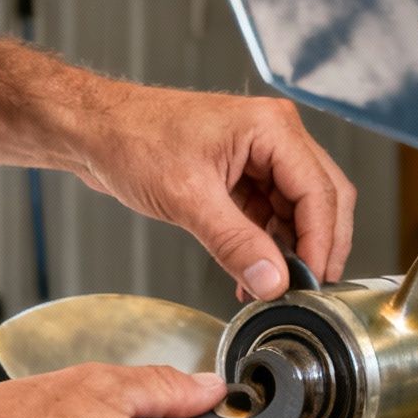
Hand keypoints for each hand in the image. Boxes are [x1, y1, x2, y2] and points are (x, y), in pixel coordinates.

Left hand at [72, 83, 355, 297]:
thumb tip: (273, 280)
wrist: (94, 130)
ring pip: (299, 209)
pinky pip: (271, 213)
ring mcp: (260, 154)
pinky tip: (253, 273)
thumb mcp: (187, 198)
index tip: (311, 282)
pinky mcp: (243, 172)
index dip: (320, 242)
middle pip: (322, 197)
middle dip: (317, 246)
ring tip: (273, 287)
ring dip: (290, 249)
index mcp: (271, 128)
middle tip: (308, 289)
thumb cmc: (132, 138)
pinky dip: (267, 244)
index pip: (319, 192)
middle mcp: (274, 136)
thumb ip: (235, 242)